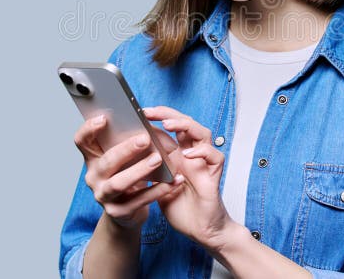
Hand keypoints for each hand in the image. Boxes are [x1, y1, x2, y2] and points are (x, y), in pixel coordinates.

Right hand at [73, 114, 184, 230]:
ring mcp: (103, 196)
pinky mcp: (118, 212)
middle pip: (106, 161)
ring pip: (119, 183)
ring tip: (158, 159)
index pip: (81, 141)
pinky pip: (139, 201)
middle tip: (145, 139)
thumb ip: (128, 142)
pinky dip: (158, 190)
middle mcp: (93, 177)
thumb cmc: (128, 174)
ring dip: (139, 170)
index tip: (104, 118)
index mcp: (93, 158)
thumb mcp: (124, 158)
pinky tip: (173, 181)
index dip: (88, 129)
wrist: (129, 211)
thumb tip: (147, 124)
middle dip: (126, 149)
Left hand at [143, 106, 231, 249]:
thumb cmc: (179, 207)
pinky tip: (188, 154)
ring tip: (169, 125)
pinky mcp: (213, 176)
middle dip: (168, 113)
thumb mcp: (157, 184)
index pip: (172, 126)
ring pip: (203, 133)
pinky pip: (215, 157)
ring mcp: (203, 164)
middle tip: (149, 112)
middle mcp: (192, 155)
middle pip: (187, 123)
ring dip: (186, 125)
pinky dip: (202, 152)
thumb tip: (128, 155)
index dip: (158, 116)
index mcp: (178, 154)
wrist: (199, 230)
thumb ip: (150, 168)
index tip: (138, 113)